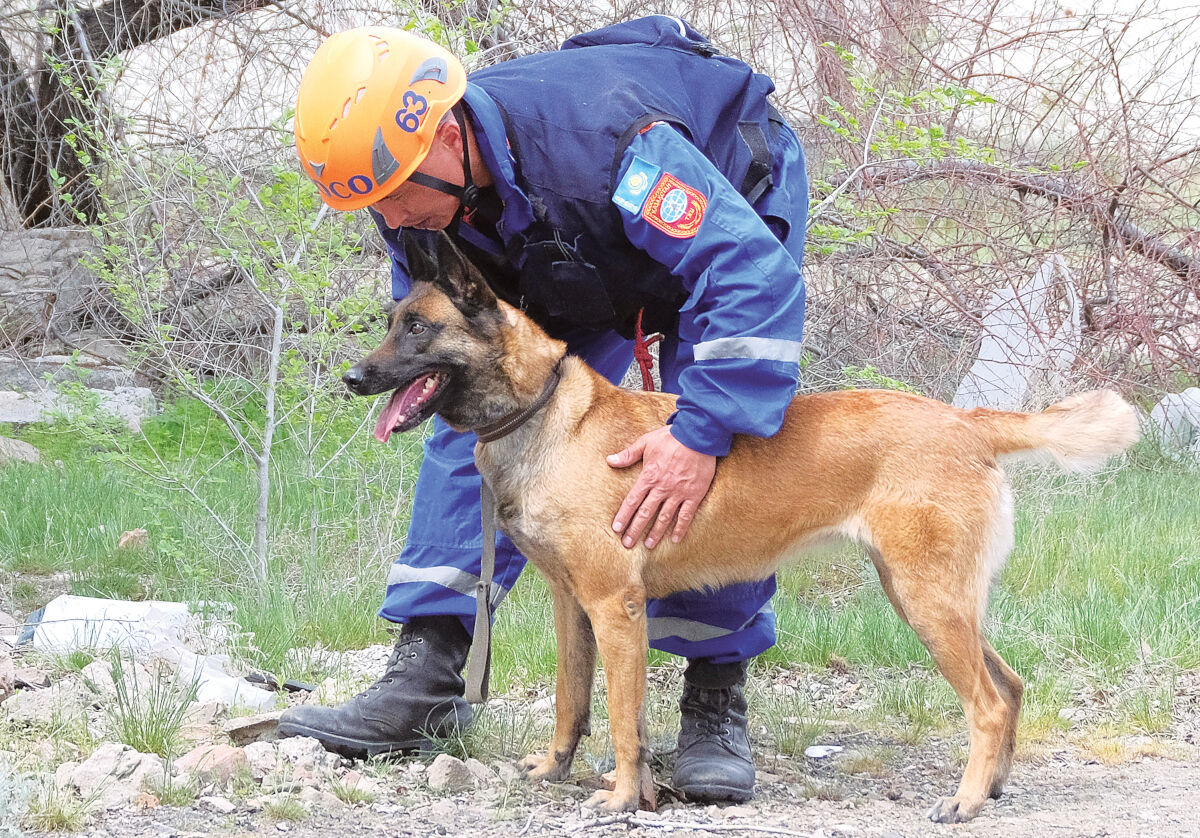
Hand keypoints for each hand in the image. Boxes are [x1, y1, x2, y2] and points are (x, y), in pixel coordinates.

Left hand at [606, 426, 715, 549]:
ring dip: (655, 532)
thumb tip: (610, 460)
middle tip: (627, 544)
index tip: (616, 529)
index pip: (632, 501)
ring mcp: (678, 493)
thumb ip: (628, 454)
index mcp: (648, 477)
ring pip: (664, 517)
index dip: (623, 516)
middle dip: (635, 530)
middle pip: (645, 513)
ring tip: (648, 545)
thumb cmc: (670, 438)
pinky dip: (680, 528)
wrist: (698, 436)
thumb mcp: (646, 442)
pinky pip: (686, 515)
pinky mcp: (694, 494)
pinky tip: (675, 539)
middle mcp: (662, 488)